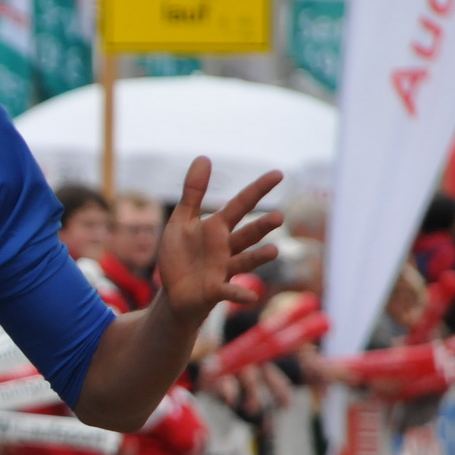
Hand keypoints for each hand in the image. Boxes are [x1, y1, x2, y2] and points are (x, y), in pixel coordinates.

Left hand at [157, 159, 283, 326]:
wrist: (175, 293)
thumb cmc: (181, 256)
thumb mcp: (181, 221)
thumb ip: (193, 193)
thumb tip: (204, 157)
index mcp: (217, 228)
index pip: (241, 205)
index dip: (258, 189)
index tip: (278, 174)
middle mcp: (226, 248)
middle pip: (247, 234)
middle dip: (262, 226)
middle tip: (279, 217)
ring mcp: (223, 270)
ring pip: (244, 261)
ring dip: (259, 257)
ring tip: (273, 250)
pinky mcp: (215, 290)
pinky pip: (229, 291)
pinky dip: (240, 294)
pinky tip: (251, 297)